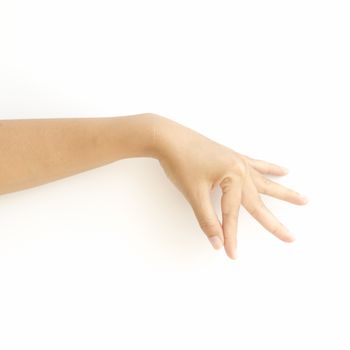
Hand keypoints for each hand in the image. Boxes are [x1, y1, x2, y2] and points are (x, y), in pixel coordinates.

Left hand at [152, 115, 307, 259]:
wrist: (168, 138)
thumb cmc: (180, 162)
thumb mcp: (194, 193)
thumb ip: (206, 219)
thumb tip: (216, 242)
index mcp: (233, 176)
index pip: (232, 214)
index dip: (230, 235)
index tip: (231, 254)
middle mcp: (240, 168)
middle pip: (257, 201)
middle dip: (273, 222)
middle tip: (291, 238)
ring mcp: (238, 161)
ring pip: (265, 181)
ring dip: (284, 192)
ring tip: (304, 200)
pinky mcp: (232, 157)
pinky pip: (256, 164)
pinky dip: (270, 168)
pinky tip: (284, 170)